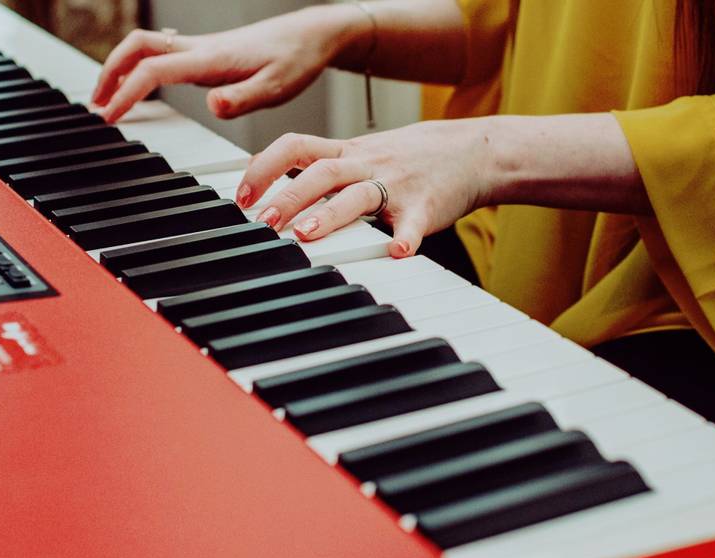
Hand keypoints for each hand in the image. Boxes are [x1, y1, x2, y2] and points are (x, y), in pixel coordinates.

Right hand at [91, 6, 367, 122]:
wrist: (312, 35)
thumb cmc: (296, 60)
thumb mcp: (275, 88)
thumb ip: (242, 99)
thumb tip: (212, 105)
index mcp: (210, 59)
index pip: (153, 70)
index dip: (127, 92)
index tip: (111, 116)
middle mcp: (199, 49)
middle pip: (136, 48)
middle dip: (109, 74)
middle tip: (96, 105)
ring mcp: (201, 49)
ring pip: (145, 47)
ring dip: (120, 68)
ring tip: (108, 98)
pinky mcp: (208, 53)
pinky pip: (162, 53)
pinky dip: (140, 66)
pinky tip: (142, 85)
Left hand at [236, 119, 492, 257]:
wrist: (473, 151)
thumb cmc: (411, 157)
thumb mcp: (363, 153)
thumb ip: (324, 167)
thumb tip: (273, 187)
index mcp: (348, 152)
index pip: (296, 147)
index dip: (265, 167)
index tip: (242, 195)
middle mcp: (368, 164)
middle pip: (322, 172)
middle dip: (289, 195)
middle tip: (265, 221)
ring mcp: (398, 185)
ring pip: (358, 195)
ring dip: (329, 214)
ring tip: (306, 235)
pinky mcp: (426, 207)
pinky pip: (414, 224)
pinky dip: (405, 239)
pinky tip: (397, 254)